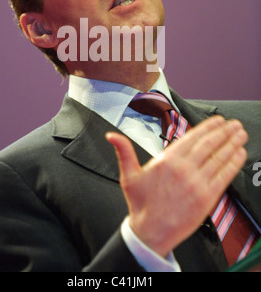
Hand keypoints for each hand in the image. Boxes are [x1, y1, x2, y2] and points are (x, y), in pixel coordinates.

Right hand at [106, 116, 247, 257]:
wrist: (150, 232)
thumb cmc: (141, 204)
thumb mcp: (128, 175)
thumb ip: (124, 151)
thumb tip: (112, 136)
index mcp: (167, 160)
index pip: (192, 137)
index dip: (208, 127)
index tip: (218, 121)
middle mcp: (184, 169)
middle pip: (209, 144)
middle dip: (224, 132)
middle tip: (234, 124)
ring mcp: (197, 183)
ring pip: (219, 157)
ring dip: (232, 143)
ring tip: (240, 134)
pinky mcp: (207, 198)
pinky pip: (224, 176)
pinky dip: (234, 163)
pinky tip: (240, 154)